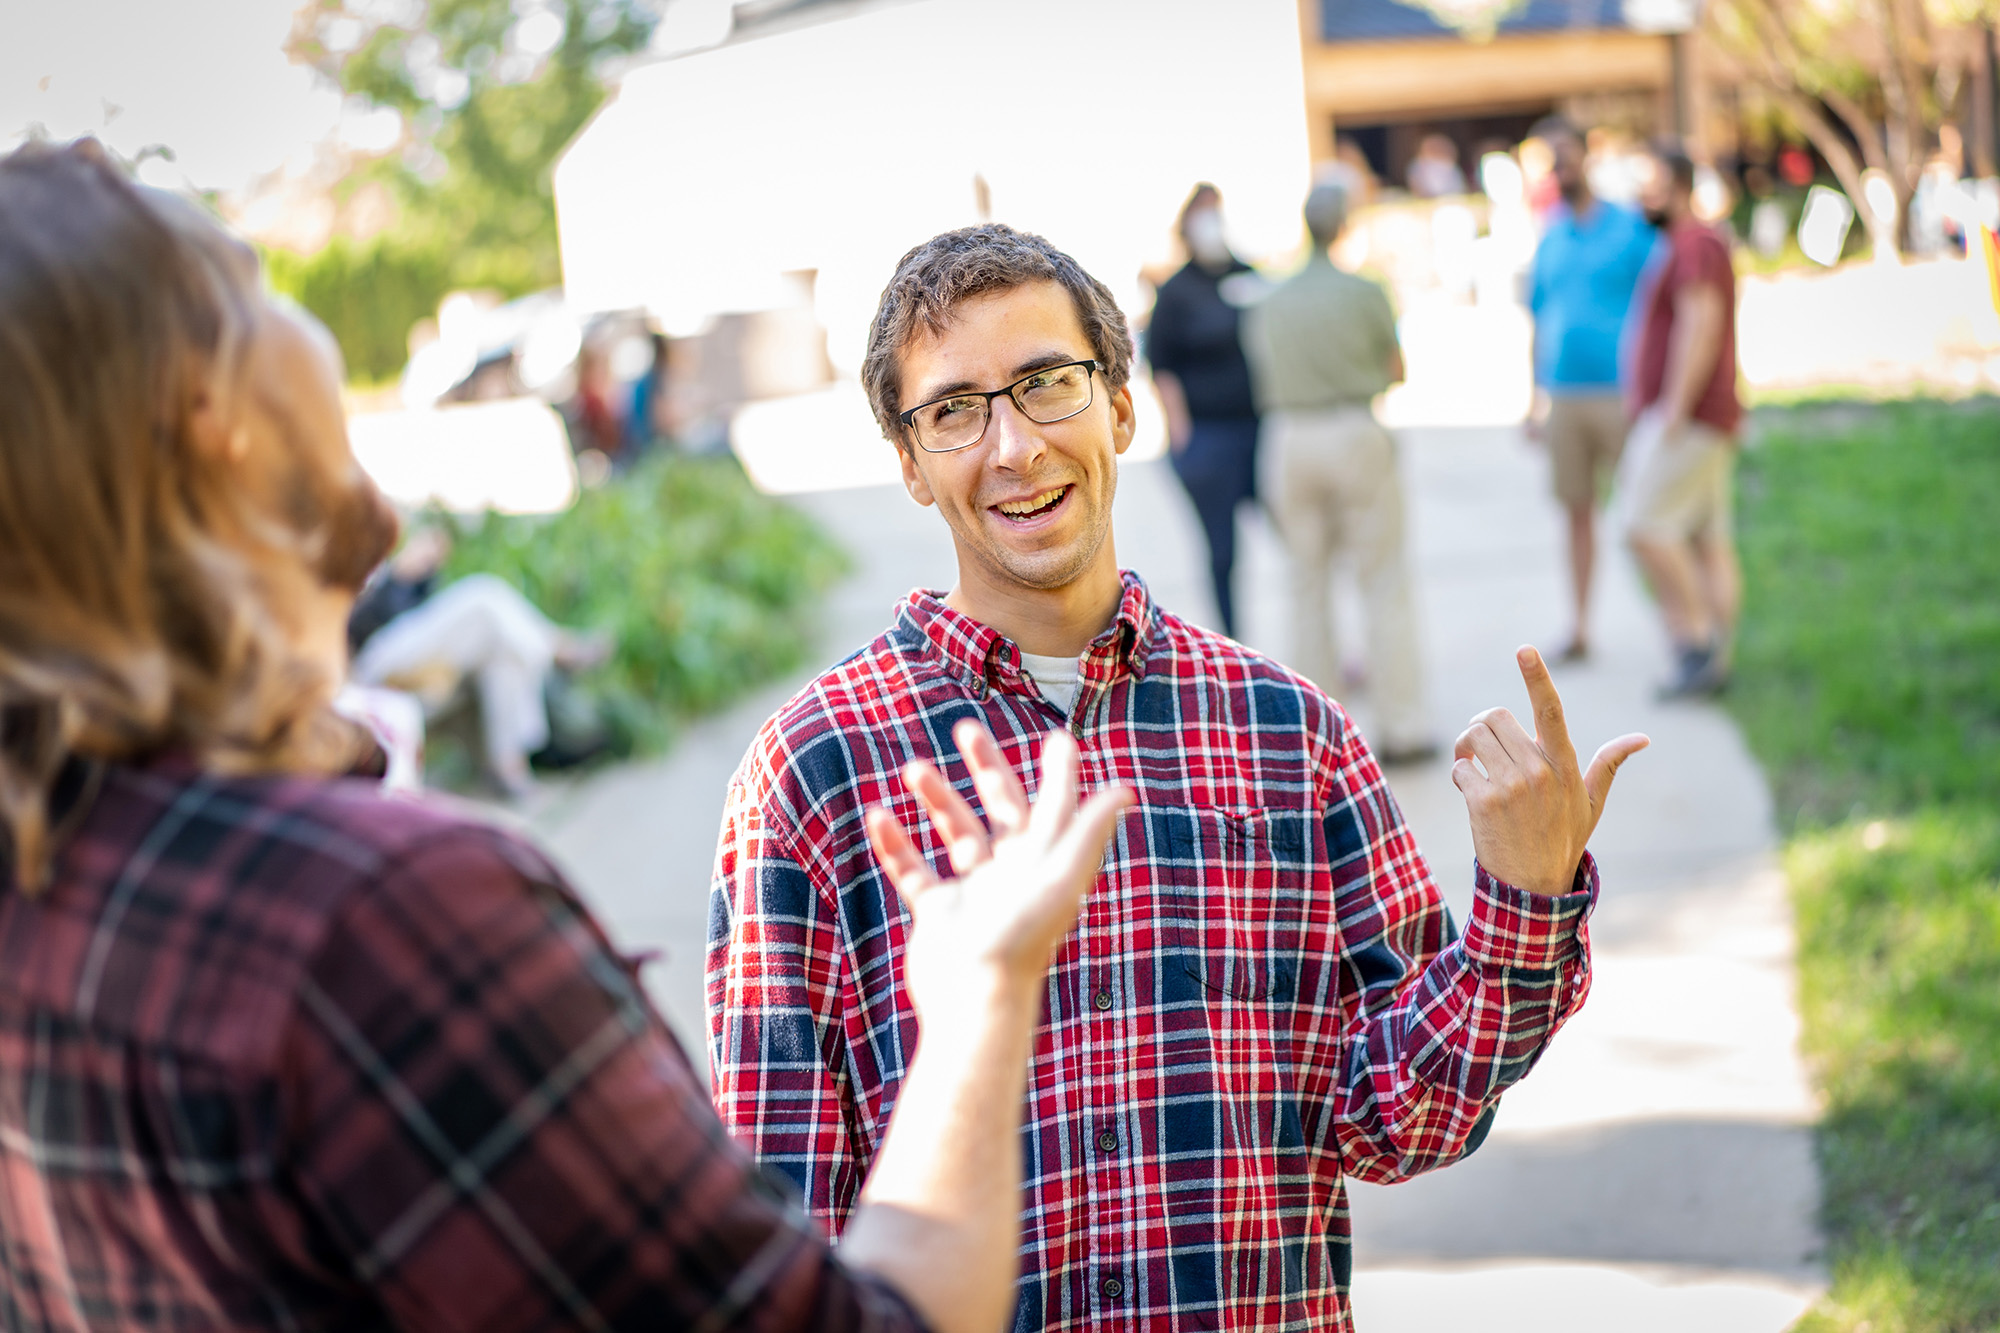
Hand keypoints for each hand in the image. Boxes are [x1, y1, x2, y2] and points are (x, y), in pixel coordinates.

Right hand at [866, 720, 1131, 1017]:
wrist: (975, 999)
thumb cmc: (1022, 937)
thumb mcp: (1060, 877)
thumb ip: (1086, 830)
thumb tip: (1124, 790)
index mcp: (1044, 864)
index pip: (1054, 807)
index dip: (1060, 774)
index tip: (1058, 738)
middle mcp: (1013, 874)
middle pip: (1002, 809)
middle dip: (986, 768)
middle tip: (966, 730)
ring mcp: (974, 894)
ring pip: (957, 834)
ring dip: (938, 799)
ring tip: (914, 769)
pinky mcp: (939, 914)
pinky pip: (914, 870)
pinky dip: (897, 843)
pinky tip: (879, 815)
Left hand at [1451, 646, 1649, 896]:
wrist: (1534, 886)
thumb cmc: (1562, 839)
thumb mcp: (1591, 803)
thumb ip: (1610, 764)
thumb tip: (1643, 738)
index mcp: (1564, 765)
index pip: (1552, 711)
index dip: (1537, 677)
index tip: (1524, 649)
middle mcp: (1539, 771)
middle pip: (1494, 717)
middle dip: (1481, 728)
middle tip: (1483, 749)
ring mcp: (1511, 787)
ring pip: (1472, 737)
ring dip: (1466, 748)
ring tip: (1475, 768)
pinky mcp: (1484, 802)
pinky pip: (1459, 767)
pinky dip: (1459, 775)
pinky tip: (1471, 793)